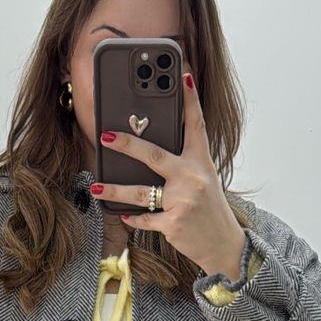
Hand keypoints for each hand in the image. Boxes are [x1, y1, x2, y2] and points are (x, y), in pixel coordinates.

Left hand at [92, 71, 246, 280]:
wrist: (224, 245)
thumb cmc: (210, 209)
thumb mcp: (205, 180)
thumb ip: (183, 164)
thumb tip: (148, 153)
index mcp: (202, 162)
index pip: (196, 125)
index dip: (190, 99)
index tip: (183, 75)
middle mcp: (193, 178)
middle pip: (155, 155)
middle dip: (128, 144)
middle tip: (106, 136)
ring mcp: (183, 201)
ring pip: (141, 192)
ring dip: (115, 189)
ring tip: (97, 185)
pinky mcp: (174, 224)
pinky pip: (144, 219)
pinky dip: (132, 218)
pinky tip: (122, 214)